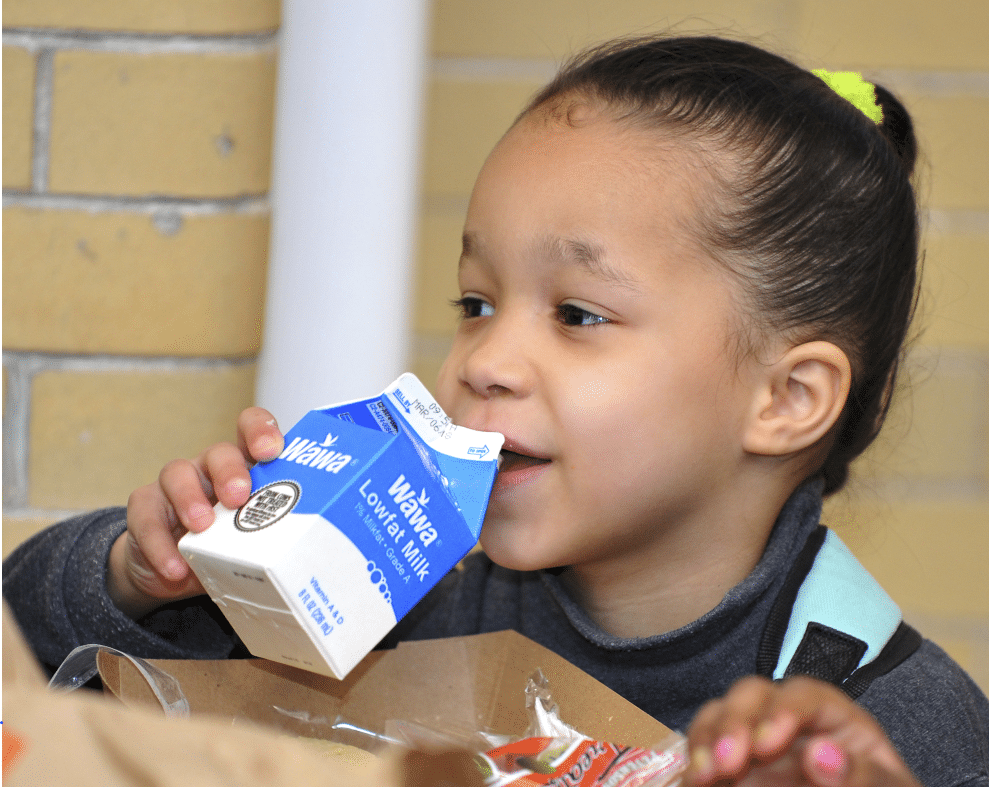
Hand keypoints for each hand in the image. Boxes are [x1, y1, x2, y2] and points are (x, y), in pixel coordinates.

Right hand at [107, 407, 284, 618]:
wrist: (173, 572)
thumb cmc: (227, 547)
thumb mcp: (254, 539)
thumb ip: (275, 537)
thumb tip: (313, 559)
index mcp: (245, 468)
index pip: (251, 430)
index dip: (261, 431)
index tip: (271, 450)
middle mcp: (210, 469)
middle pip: (219, 453)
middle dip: (230, 471)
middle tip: (238, 497)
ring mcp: (175, 485)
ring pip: (178, 473)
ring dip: (190, 499)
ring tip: (201, 528)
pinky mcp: (146, 508)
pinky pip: (147, 517)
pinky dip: (160, 544)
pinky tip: (175, 568)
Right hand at [685, 675, 919, 786]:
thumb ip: (865, 777)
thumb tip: (822, 754)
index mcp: (838, 725)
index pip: (806, 697)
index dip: (781, 711)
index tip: (765, 745)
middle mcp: (791, 727)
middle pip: (753, 696)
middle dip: (733, 721)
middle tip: (727, 762)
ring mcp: (758, 750)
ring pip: (719, 718)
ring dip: (705, 740)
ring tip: (701, 777)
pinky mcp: (736, 773)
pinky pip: (703, 756)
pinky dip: (693, 766)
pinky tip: (691, 783)